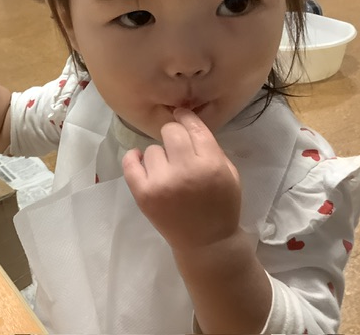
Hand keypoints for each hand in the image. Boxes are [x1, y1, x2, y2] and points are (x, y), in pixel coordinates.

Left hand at [122, 108, 240, 251]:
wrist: (207, 243)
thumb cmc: (221, 206)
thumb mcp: (229, 173)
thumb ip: (210, 147)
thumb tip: (186, 121)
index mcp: (211, 164)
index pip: (193, 127)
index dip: (185, 117)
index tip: (180, 115)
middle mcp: (185, 171)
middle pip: (170, 131)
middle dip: (174, 136)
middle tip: (176, 148)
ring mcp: (162, 183)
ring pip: (152, 149)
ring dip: (159, 156)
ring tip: (168, 172)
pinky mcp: (143, 194)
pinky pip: (130, 163)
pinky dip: (133, 158)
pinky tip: (140, 161)